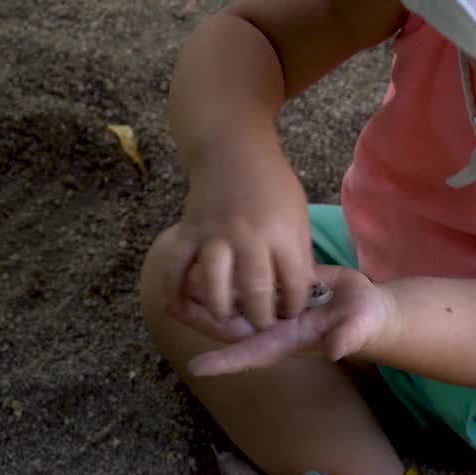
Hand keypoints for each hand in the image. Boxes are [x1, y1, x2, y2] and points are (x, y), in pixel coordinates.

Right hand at [157, 148, 313, 330]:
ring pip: (214, 283)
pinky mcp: (188, 231)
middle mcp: (247, 235)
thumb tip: (301, 292)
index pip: (293, 282)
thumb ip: (298, 252)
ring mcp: (214, 233)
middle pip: (254, 290)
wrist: (232, 150)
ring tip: (227, 318)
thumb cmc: (272, 184)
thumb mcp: (298, 214)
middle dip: (260, 318)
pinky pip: (175, 267)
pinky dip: (174, 291)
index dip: (294, 306)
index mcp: (281, 231)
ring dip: (220, 310)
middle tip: (261, 324)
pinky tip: (179, 308)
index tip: (290, 313)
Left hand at [172, 266, 398, 376]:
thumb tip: (334, 350)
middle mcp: (272, 327)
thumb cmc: (364, 323)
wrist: (368, 309)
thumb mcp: (358, 328)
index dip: (224, 363)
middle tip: (167, 306)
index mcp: (287, 341)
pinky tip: (206, 257)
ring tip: (176, 279)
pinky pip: (245, 284)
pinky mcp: (276, 288)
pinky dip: (226, 275)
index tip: (196, 368)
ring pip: (232, 304)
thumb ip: (346, 338)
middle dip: (200, 319)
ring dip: (207, 295)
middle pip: (229, 327)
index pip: (250, 354)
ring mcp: (272, 308)